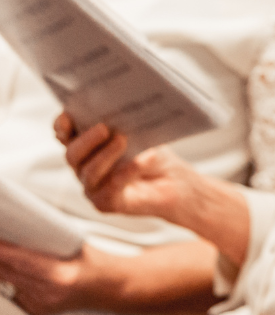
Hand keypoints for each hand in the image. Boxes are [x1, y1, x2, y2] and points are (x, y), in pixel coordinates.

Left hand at [0, 241, 117, 314]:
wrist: (109, 287)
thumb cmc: (95, 262)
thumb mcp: (77, 244)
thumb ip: (49, 239)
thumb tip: (24, 227)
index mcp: (59, 274)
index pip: (20, 260)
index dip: (3, 249)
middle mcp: (47, 291)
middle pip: (8, 272)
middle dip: (1, 257)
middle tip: (2, 241)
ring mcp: (40, 303)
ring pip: (8, 282)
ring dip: (3, 267)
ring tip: (6, 253)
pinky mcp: (36, 309)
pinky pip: (14, 291)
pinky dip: (13, 279)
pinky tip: (20, 270)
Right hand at [56, 114, 196, 221]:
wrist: (172, 180)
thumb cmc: (152, 152)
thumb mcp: (140, 133)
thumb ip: (125, 123)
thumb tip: (121, 111)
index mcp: (86, 145)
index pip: (64, 134)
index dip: (61, 126)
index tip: (67, 117)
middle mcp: (83, 166)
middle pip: (72, 154)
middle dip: (86, 140)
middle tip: (103, 128)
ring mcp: (92, 186)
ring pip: (89, 172)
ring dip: (106, 155)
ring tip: (122, 140)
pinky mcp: (105, 203)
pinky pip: (110, 188)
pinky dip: (126, 172)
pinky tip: (141, 161)